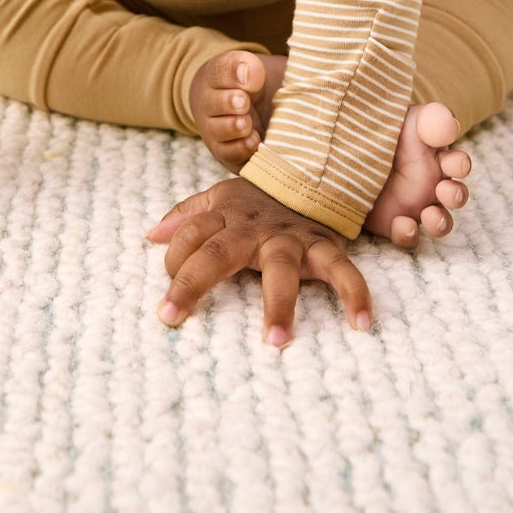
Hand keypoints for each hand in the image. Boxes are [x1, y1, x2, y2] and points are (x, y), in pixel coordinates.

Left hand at [146, 176, 371, 346]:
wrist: (309, 171)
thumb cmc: (257, 200)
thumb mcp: (219, 198)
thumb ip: (187, 216)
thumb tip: (151, 235)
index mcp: (225, 217)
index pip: (190, 238)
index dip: (174, 266)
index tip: (166, 308)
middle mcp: (253, 228)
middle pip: (217, 252)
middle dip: (193, 282)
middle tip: (171, 315)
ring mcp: (290, 237)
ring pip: (281, 268)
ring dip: (279, 303)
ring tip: (275, 341)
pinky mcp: (324, 246)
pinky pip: (342, 270)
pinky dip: (354, 292)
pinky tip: (362, 323)